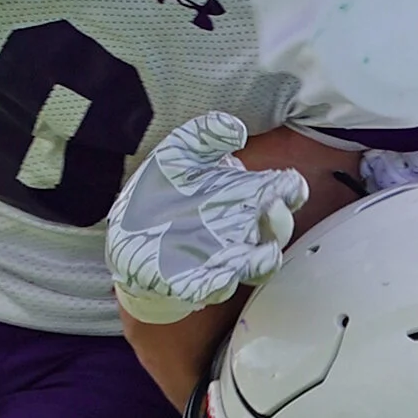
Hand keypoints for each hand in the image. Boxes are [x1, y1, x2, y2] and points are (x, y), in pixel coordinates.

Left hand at [105, 112, 309, 322]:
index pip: (284, 193)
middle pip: (278, 232)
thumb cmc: (162, 192)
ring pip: (255, 267)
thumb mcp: (178, 154)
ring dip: (259, 261)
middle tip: (270, 209)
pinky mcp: (196, 283)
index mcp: (244, 195)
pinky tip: (217, 279)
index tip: (288, 187)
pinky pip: (214, 288)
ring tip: (252, 254)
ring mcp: (222, 259)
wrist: (126, 234)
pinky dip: (218, 285)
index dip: (292, 191)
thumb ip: (206, 136)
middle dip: (279, 224)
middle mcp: (242, 230)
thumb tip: (237, 129)